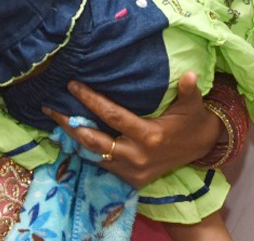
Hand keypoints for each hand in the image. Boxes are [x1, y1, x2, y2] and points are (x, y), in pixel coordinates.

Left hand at [42, 72, 218, 188]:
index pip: (112, 116)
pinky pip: (103, 165)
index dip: (91, 101)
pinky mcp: (132, 180)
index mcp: (149, 136)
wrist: (202, 148)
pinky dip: (87, 152)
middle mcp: (137, 156)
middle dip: (70, 123)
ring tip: (55, 121)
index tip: (73, 85)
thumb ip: (189, 90)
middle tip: (50, 107)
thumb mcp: (193, 105)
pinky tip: (74, 138)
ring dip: (74, 138)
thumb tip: (190, 73)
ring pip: (94, 154)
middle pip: (94, 139)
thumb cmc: (193, 121)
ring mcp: (132, 171)